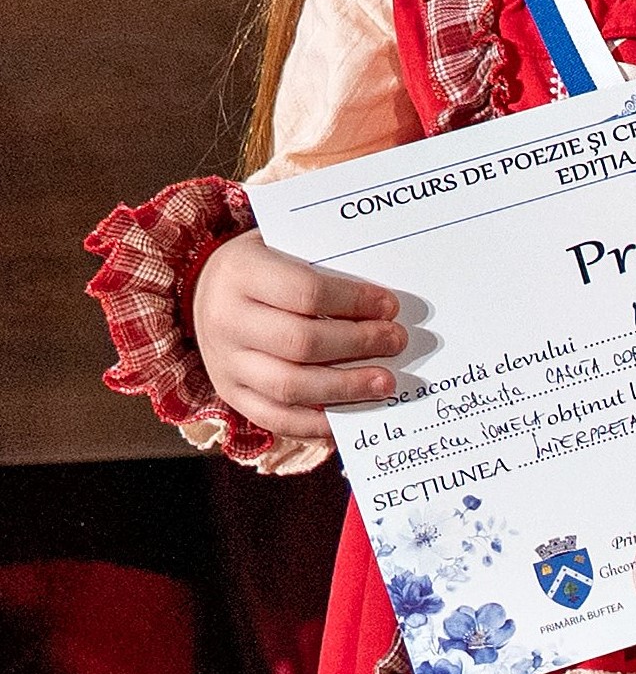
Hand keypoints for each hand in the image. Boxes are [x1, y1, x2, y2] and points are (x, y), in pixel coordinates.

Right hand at [194, 231, 407, 441]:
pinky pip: (275, 418)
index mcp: (241, 274)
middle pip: (301, 343)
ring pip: (290, 386)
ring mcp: (225, 362)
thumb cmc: (262, 267)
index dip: (354, 302)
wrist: (202, 291)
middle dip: (358, 345)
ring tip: (385, 382)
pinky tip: (351, 415)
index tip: (389, 306)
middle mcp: (227, 320)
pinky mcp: (230, 393)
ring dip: (346, 388)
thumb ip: (325, 267)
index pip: (306, 293)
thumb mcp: (283, 249)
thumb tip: (384, 302)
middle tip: (395, 341)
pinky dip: (317, 425)